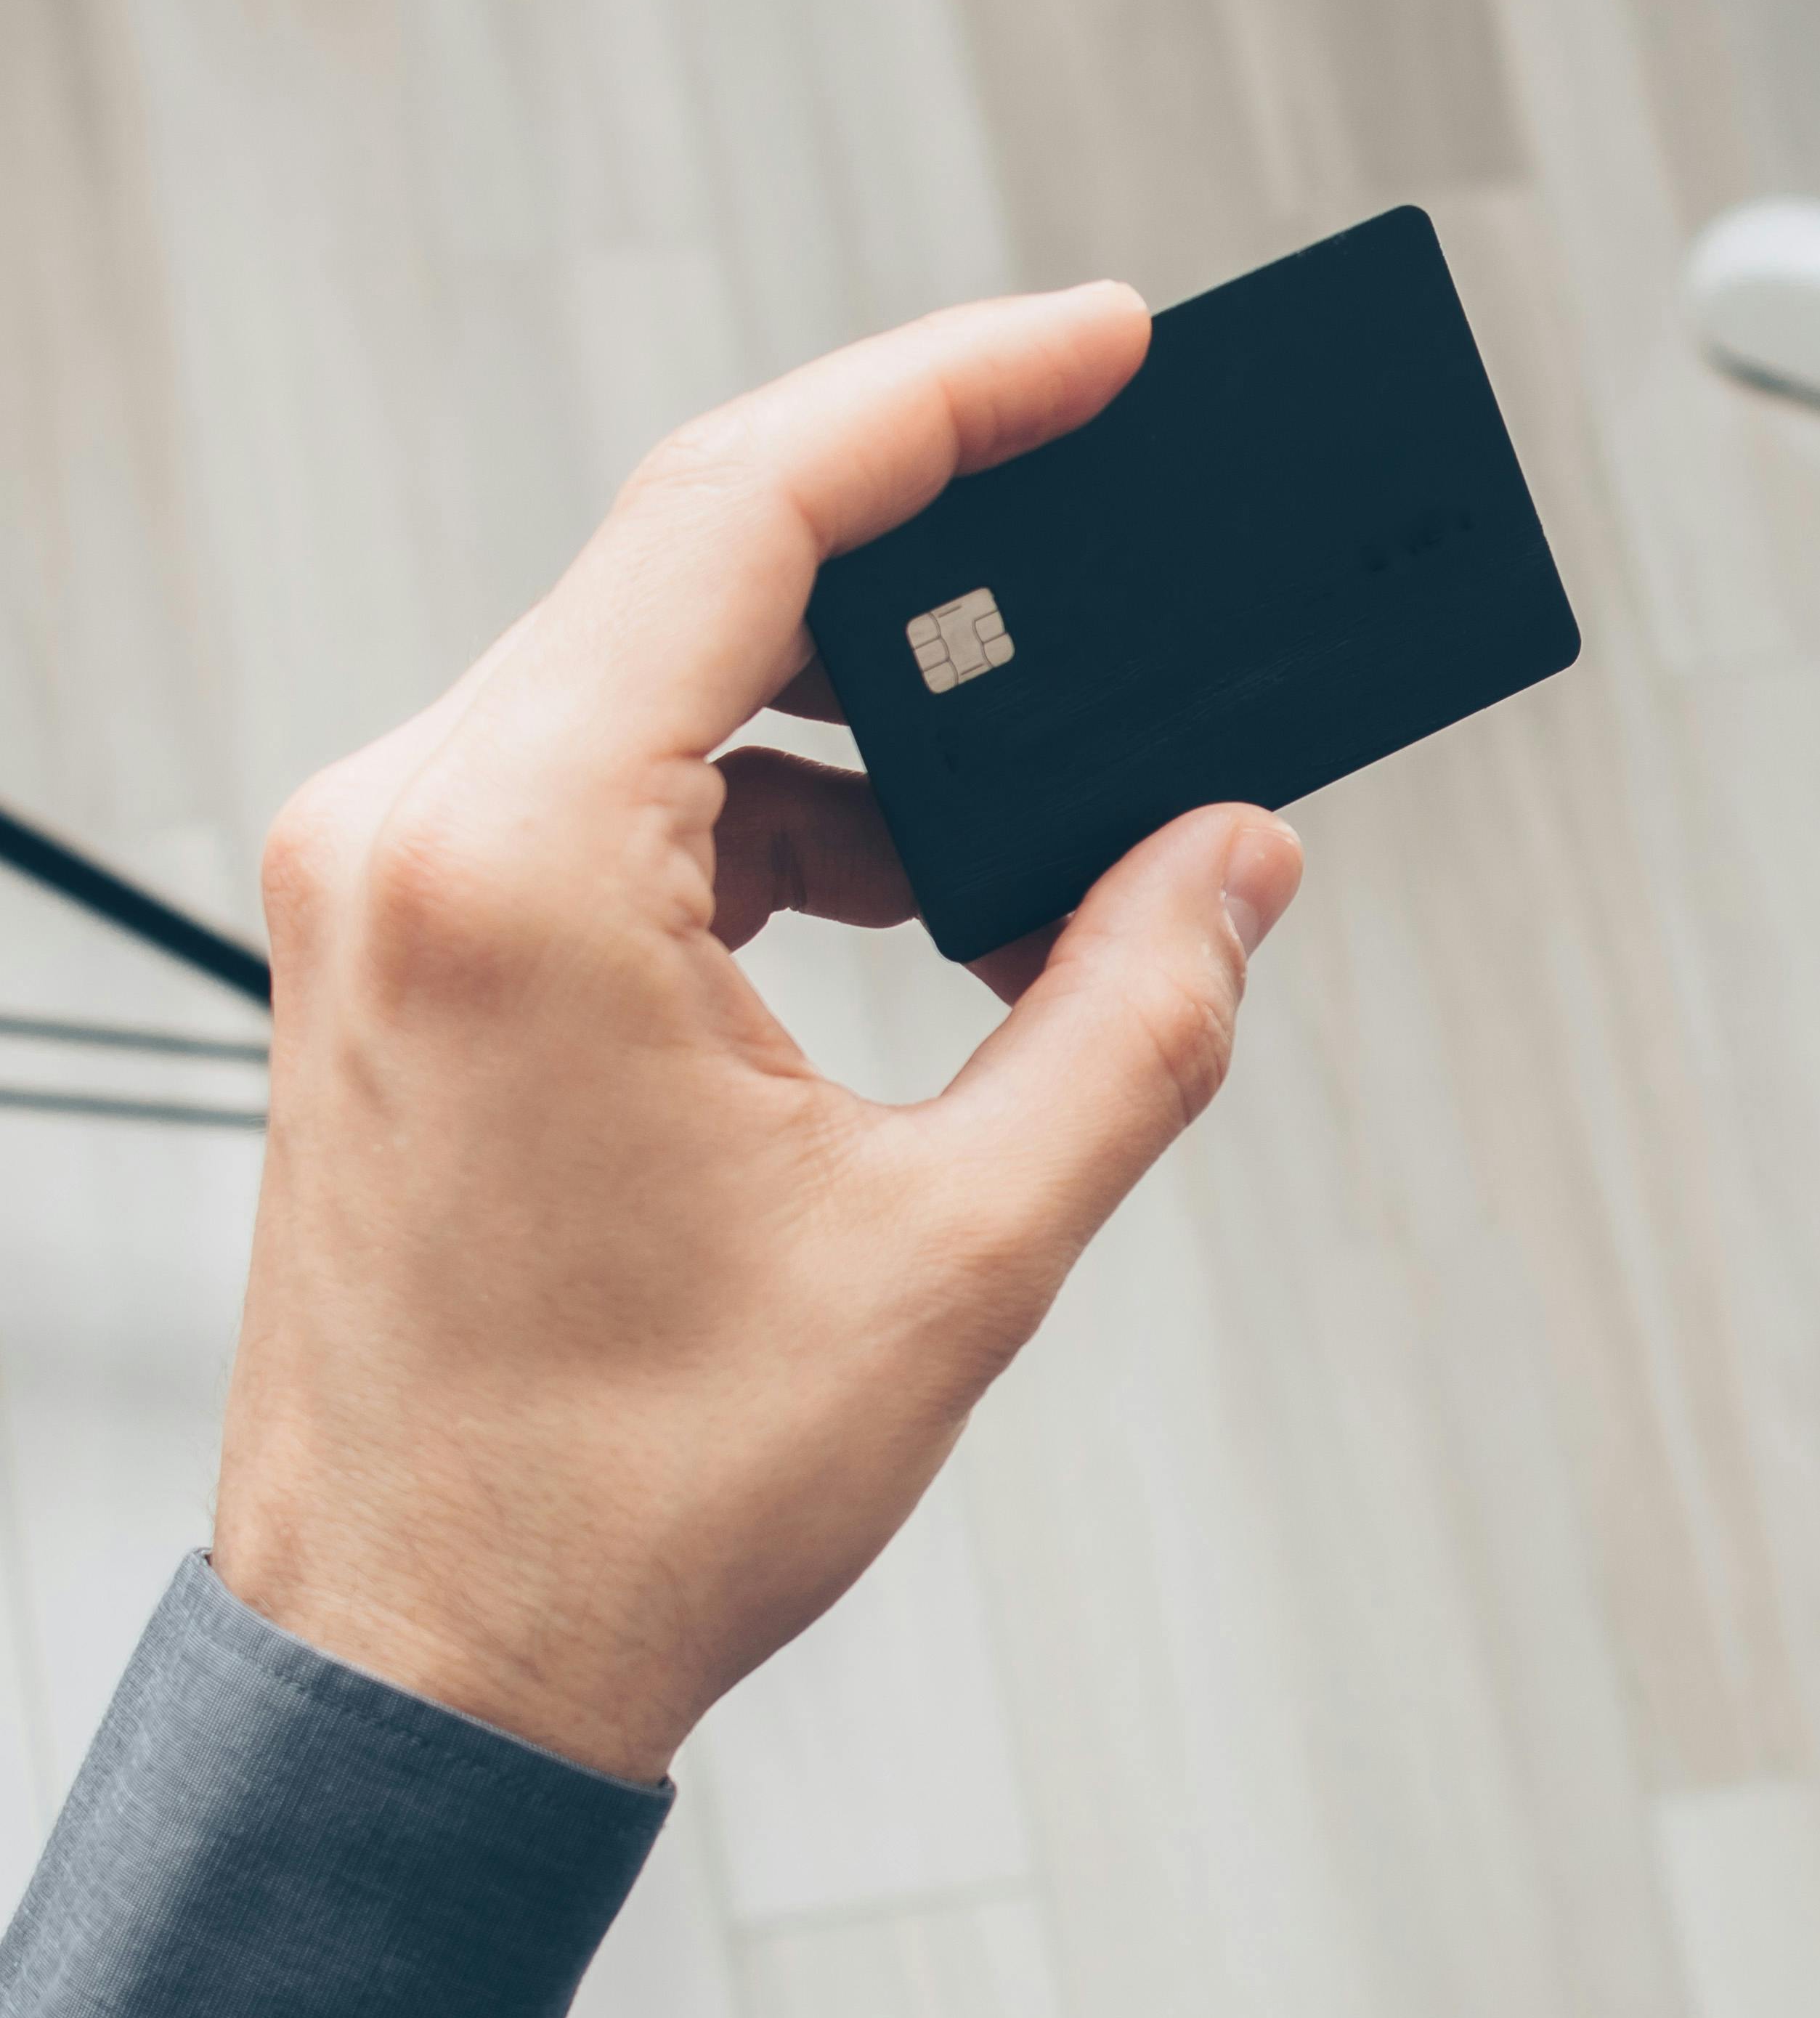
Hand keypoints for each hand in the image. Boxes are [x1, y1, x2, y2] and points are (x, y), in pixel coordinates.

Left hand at [212, 285, 1305, 1781]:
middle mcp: (411, 828)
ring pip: (671, 692)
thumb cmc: (629, 1496)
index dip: (953, 391)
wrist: (426, 1673)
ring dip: (878, 741)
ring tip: (1051, 861)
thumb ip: (1128, 1019)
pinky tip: (925, 925)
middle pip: (702, 570)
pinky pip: (623, 800)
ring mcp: (385, 889)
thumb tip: (1235, 864)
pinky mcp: (406, 954)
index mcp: (516, 857)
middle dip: (947, 568)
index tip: (1107, 345)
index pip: (745, 506)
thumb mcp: (955, 1253)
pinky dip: (788, 829)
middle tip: (1134, 570)